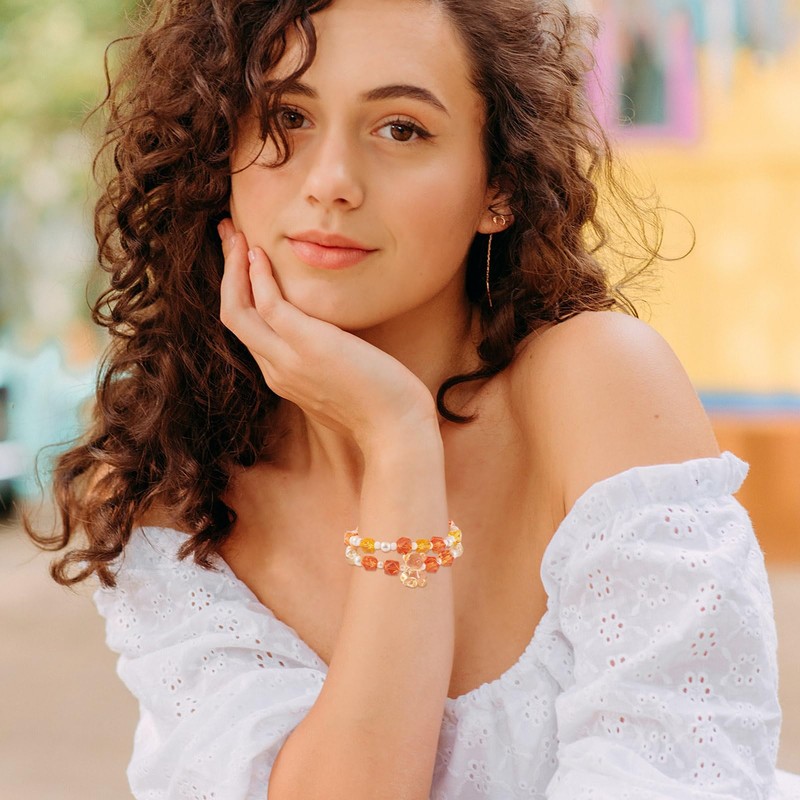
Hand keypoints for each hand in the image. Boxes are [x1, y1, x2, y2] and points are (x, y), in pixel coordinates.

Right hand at [217, 219, 436, 448]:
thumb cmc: (381, 407)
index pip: (248, 329)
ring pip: (238, 309)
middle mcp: (275, 369)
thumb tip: (335, 341)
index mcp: (283, 376)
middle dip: (226, 271)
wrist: (396, 430)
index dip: (240, 291)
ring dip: (233, 266)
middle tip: (227, 234)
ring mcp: (287, 360)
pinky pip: (267, 305)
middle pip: (233, 314)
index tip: (243, 261)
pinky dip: (258, 277)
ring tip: (235, 232)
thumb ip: (326, 362)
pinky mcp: (306, 346)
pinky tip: (260, 254)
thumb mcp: (342, 382)